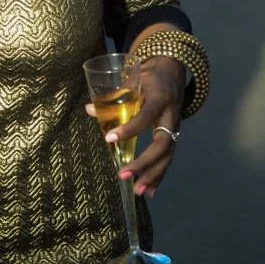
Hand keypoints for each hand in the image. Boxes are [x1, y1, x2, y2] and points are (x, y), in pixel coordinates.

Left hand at [86, 56, 183, 198]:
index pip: (145, 116)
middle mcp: (171, 116)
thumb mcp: (133, 80)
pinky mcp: (174, 136)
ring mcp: (175, 128)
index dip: (129, 128)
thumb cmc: (149, 76)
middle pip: (162, 143)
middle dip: (143, 162)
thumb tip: (89, 109)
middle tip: (123, 175)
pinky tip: (150, 191)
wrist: (172, 72)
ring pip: (168, 155)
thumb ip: (113, 97)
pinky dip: (159, 175)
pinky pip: (168, 158)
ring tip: (137, 191)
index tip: (109, 139)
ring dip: (152, 175)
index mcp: (160, 99)